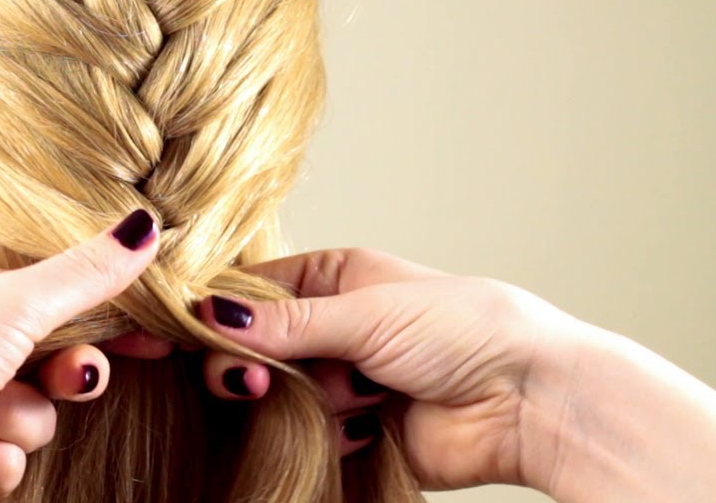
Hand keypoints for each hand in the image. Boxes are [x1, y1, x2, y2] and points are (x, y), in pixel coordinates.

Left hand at [0, 209, 160, 501]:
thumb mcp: (13, 303)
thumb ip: (83, 273)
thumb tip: (143, 230)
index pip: (35, 294)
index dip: (90, 313)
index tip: (144, 337)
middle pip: (37, 357)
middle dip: (56, 376)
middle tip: (71, 381)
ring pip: (25, 411)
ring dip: (18, 420)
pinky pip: (2, 454)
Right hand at [194, 247, 583, 491]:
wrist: (527, 400)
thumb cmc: (463, 329)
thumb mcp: (366, 312)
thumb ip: (285, 323)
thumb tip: (211, 315)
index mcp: (334, 278)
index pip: (252, 291)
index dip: (219, 312)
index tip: (189, 331)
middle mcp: (333, 327)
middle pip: (254, 347)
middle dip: (252, 365)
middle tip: (252, 381)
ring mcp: (343, 381)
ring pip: (277, 395)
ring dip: (298, 400)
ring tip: (342, 398)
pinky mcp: (354, 432)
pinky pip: (307, 436)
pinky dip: (325, 434)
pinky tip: (361, 425)